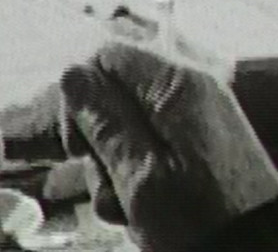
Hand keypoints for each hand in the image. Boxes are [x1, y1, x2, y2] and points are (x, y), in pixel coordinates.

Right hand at [59, 43, 277, 251]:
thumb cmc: (203, 220)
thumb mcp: (139, 176)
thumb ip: (105, 122)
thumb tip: (73, 74)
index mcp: (177, 86)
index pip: (108, 57)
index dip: (81, 98)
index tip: (79, 147)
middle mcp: (191, 92)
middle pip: (117, 95)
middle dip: (100, 144)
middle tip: (109, 185)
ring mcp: (198, 119)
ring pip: (131, 128)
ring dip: (117, 171)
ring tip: (130, 210)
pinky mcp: (202, 145)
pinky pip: (154, 148)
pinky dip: (140, 178)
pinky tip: (145, 212)